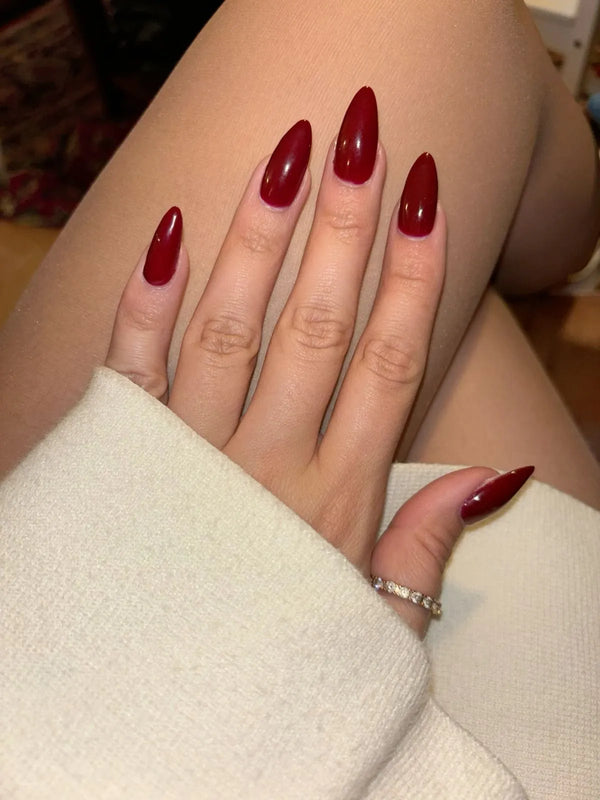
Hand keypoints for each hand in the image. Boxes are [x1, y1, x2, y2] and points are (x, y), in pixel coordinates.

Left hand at [106, 90, 532, 636]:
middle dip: (346, 229)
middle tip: (365, 140)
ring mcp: (189, 460)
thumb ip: (427, 545)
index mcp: (336, 501)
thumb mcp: (372, 619)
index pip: (388, 365)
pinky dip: (147, 302)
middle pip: (317, 328)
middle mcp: (265, 468)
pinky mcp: (123, 460)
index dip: (414, 276)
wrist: (157, 714)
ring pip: (231, 331)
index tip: (430, 198)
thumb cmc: (275, 659)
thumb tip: (499, 474)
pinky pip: (132, 372)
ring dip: (261, 239)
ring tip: (289, 156)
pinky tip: (172, 231)